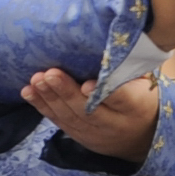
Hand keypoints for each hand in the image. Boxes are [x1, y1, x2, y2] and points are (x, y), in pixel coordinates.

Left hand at [25, 65, 161, 161]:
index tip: (86, 84)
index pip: (121, 99)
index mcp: (136, 106)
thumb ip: (127, 65)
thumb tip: (110, 38)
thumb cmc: (143, 96)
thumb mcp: (145, 80)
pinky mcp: (81, 138)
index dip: (103, 93)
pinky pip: (60, 123)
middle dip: (66, 92)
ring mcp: (96, 134)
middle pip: (88, 110)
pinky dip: (43, 108)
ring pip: (70, 118)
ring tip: (35, 81)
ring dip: (50, 99)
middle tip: (49, 74)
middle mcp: (115, 124)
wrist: (144, 137)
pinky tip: (29, 93)